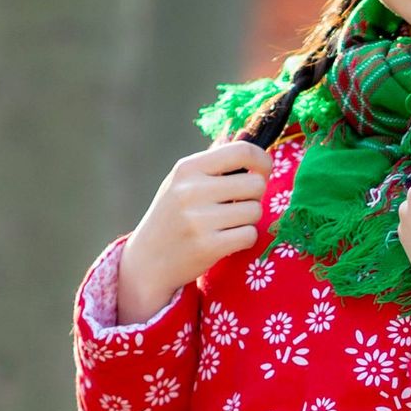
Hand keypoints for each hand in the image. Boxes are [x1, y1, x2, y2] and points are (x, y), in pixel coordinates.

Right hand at [114, 142, 272, 320]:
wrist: (147, 260)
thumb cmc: (173, 217)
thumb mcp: (182, 182)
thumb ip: (214, 166)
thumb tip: (254, 151)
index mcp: (188, 168)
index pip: (242, 151)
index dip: (262, 162)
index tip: (262, 173)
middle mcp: (192, 190)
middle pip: (256, 185)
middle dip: (255, 197)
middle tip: (238, 205)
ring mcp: (199, 220)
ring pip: (255, 212)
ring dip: (248, 220)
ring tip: (226, 225)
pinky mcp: (208, 246)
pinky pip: (250, 235)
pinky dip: (245, 239)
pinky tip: (226, 241)